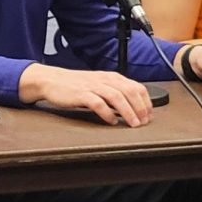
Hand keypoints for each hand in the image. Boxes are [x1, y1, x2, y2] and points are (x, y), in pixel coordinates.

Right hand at [18, 63, 153, 126]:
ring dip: (128, 111)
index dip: (146, 101)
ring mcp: (93, 86)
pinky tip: (112, 121)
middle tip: (144, 122)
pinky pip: (97, 103)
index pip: (136, 86)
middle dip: (140, 108)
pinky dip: (107, 113)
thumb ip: (116, 92)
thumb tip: (133, 108)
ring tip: (133, 124)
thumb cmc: (77, 85)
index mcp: (112, 77)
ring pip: (116, 96)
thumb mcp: (100, 85)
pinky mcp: (81, 94)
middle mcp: (105, 79)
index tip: (149, 115)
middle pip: (129, 91)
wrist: (52, 80)